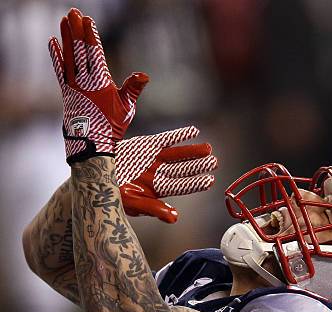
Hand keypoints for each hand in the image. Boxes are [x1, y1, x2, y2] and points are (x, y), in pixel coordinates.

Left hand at [49, 8, 147, 164]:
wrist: (92, 145)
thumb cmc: (113, 127)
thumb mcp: (127, 109)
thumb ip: (133, 89)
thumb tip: (144, 75)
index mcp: (101, 84)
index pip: (95, 55)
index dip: (91, 37)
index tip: (87, 21)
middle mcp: (85, 83)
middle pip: (80, 52)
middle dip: (77, 31)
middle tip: (73, 13)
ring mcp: (74, 87)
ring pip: (69, 57)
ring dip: (66, 38)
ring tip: (64, 20)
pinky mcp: (66, 92)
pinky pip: (60, 70)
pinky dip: (56, 56)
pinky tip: (53, 42)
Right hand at [116, 126, 217, 222]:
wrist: (93, 173)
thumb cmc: (111, 193)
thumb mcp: (132, 203)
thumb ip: (154, 209)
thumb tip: (174, 219)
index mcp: (157, 189)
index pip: (180, 186)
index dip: (195, 183)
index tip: (209, 180)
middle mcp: (159, 174)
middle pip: (183, 170)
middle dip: (198, 166)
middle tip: (214, 162)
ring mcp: (154, 159)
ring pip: (178, 155)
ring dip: (193, 151)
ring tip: (208, 149)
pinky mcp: (148, 146)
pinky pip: (166, 140)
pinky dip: (179, 136)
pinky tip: (193, 131)